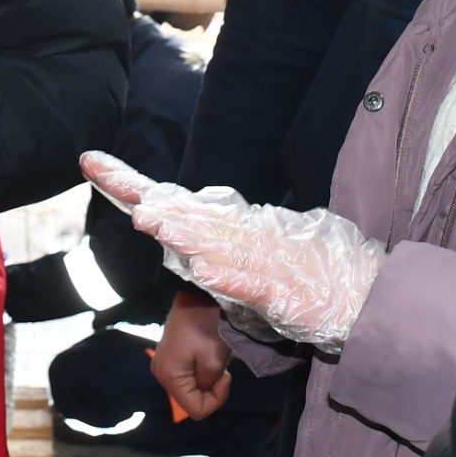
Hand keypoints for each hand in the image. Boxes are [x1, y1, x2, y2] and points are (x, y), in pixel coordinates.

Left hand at [82, 152, 386, 351]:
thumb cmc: (312, 273)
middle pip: (186, 214)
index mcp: (230, 226)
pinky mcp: (284, 292)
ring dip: (181, 231)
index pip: (172, 201)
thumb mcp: (255, 255)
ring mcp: (263, 261)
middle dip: (147, 199)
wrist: (367, 295)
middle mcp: (242, 235)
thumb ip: (219, 250)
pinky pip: (252, 284)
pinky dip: (228, 276)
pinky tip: (204, 271)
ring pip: (215, 244)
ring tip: (147, 219)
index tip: (88, 161)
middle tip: (105, 178)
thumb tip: (184, 247)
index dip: (128, 182)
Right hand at [152, 290, 234, 420]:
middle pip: (191, 400)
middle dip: (210, 389)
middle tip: (220, 367)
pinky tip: (207, 354)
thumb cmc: (208, 326)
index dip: (216, 399)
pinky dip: (200, 370)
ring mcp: (162, 363)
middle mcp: (159, 373)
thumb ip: (209, 385)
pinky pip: (187, 375)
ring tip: (214, 357)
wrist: (199, 293)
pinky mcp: (169, 355)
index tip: (225, 376)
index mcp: (168, 376)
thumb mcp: (214, 361)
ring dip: (206, 379)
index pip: (196, 410)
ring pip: (190, 388)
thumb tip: (204, 388)